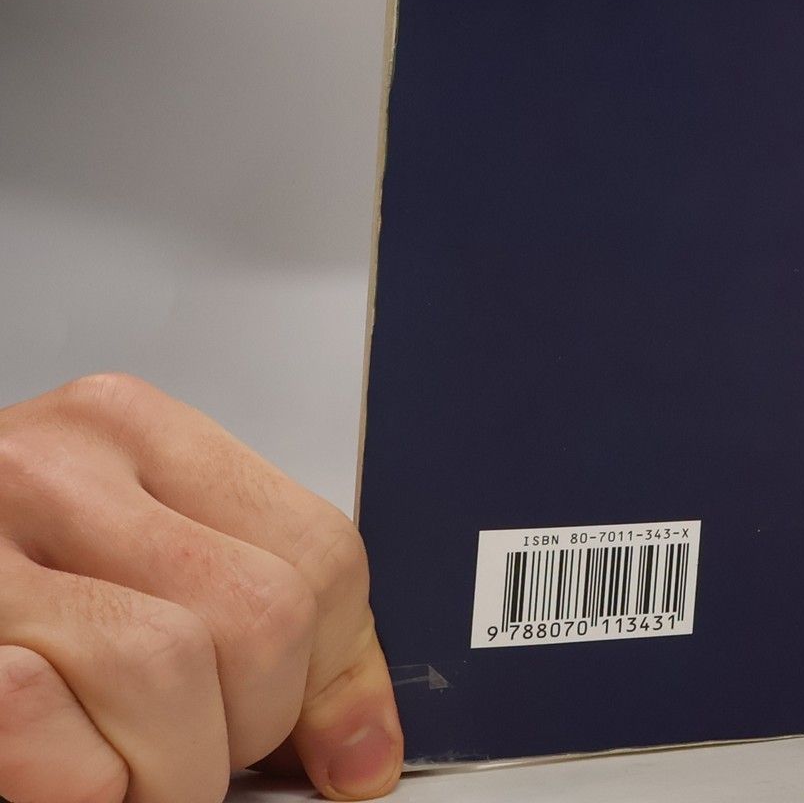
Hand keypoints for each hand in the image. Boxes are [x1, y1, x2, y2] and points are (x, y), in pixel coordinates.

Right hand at [0, 375, 401, 802]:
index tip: (326, 751)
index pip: (318, 554)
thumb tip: (360, 753)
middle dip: (244, 732)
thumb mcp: (123, 559)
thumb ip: (243, 612)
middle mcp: (48, 468)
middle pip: (260, 618)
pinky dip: (79, 787)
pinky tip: (53, 767)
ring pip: (168, 674)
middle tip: (189, 762)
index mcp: (123, 430)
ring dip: (163, 777)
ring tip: (118, 779)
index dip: (335, 677)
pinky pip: (49, 733)